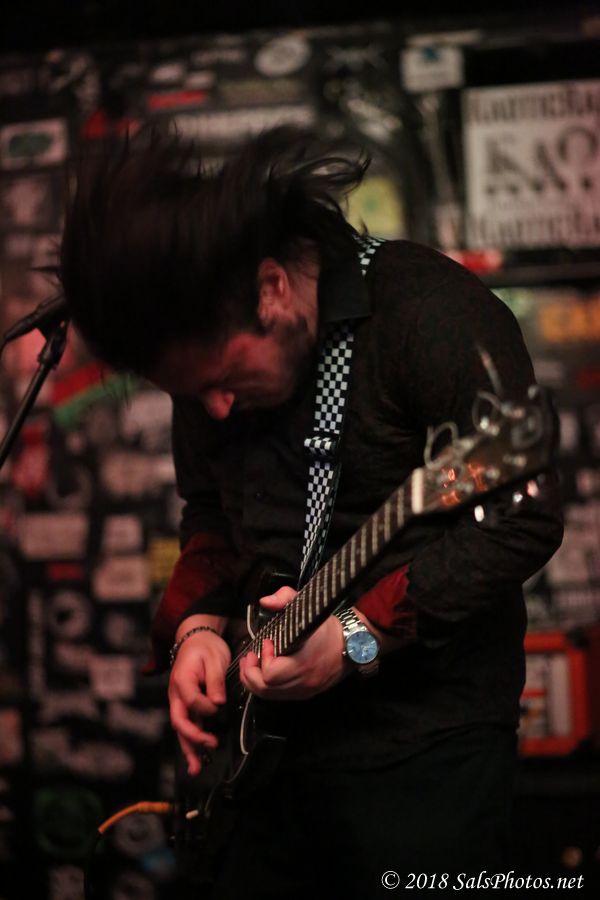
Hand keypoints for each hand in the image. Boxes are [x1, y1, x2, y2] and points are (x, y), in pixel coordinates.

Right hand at [168, 628, 230, 775]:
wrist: (196, 638)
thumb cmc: (205, 647)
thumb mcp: (214, 658)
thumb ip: (215, 681)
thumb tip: (218, 703)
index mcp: (182, 680)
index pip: (191, 701)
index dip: (207, 707)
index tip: (220, 703)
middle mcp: (176, 694)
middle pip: (179, 721)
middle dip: (193, 738)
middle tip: (211, 745)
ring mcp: (179, 701)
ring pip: (181, 728)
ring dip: (188, 749)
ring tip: (195, 769)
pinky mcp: (186, 706)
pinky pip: (186, 726)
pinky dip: (190, 742)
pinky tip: (195, 759)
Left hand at [239, 586, 348, 700]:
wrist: (354, 644)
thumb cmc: (329, 628)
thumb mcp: (308, 606)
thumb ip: (285, 598)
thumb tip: (265, 602)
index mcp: (304, 662)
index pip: (272, 673)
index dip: (263, 658)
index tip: (267, 641)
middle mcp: (304, 681)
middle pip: (265, 689)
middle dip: (250, 672)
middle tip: (249, 656)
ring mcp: (305, 690)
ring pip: (269, 696)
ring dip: (254, 681)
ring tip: (251, 664)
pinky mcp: (306, 693)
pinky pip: (279, 696)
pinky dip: (266, 686)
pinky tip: (264, 672)